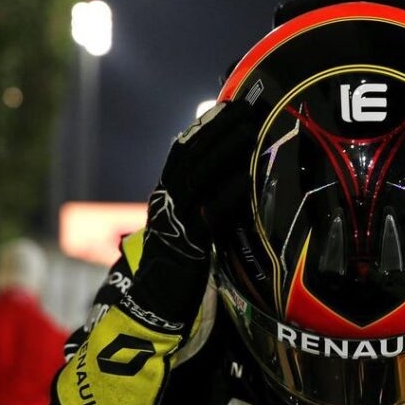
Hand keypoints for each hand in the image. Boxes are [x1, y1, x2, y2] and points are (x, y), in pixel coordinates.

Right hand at [144, 100, 256, 261]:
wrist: (155, 298)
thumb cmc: (179, 259)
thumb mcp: (188, 221)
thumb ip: (201, 198)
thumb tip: (232, 173)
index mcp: (165, 192)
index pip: (183, 150)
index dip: (204, 127)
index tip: (228, 105)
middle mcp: (166, 201)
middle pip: (191, 156)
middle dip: (218, 130)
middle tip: (245, 110)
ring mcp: (176, 220)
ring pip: (198, 177)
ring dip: (224, 152)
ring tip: (248, 132)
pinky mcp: (189, 244)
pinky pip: (209, 215)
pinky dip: (226, 196)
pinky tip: (243, 181)